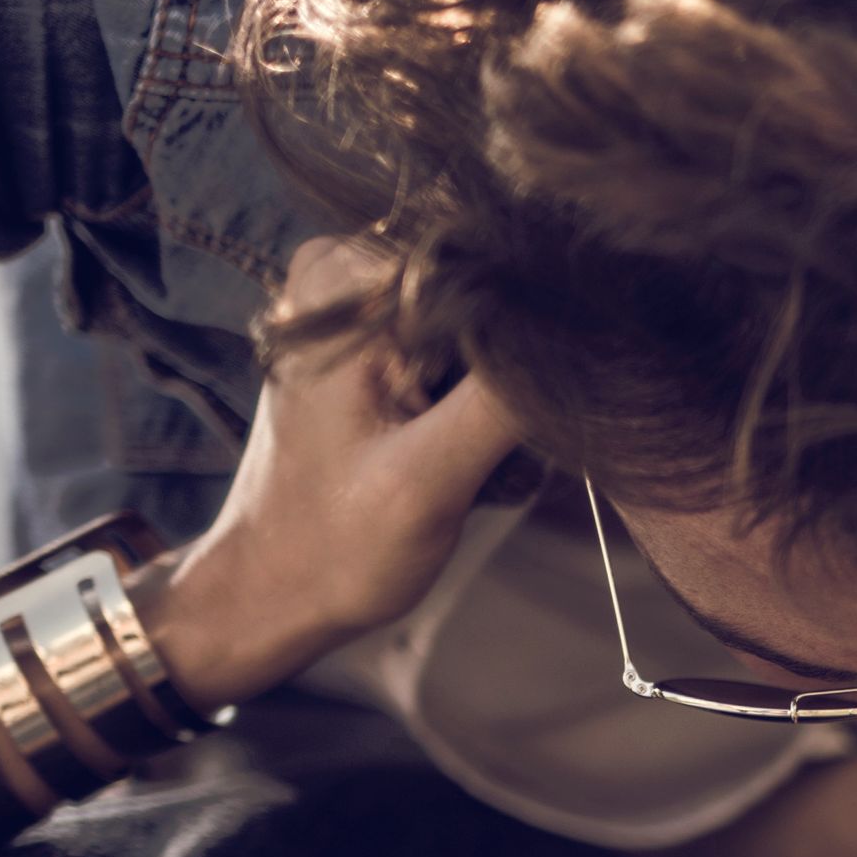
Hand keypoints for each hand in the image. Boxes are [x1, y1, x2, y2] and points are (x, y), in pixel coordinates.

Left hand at [136, 237, 520, 708]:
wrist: (274, 587)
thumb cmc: (337, 547)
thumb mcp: (430, 479)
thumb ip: (504, 401)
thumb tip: (582, 334)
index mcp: (341, 287)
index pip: (486, 269)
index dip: (521, 341)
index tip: (504, 418)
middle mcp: (338, 272)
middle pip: (485, 290)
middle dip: (503, 371)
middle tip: (465, 448)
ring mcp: (349, 299)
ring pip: (480, 319)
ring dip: (492, 390)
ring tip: (453, 450)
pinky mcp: (364, 333)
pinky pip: (456, 341)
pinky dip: (469, 394)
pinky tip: (446, 440)